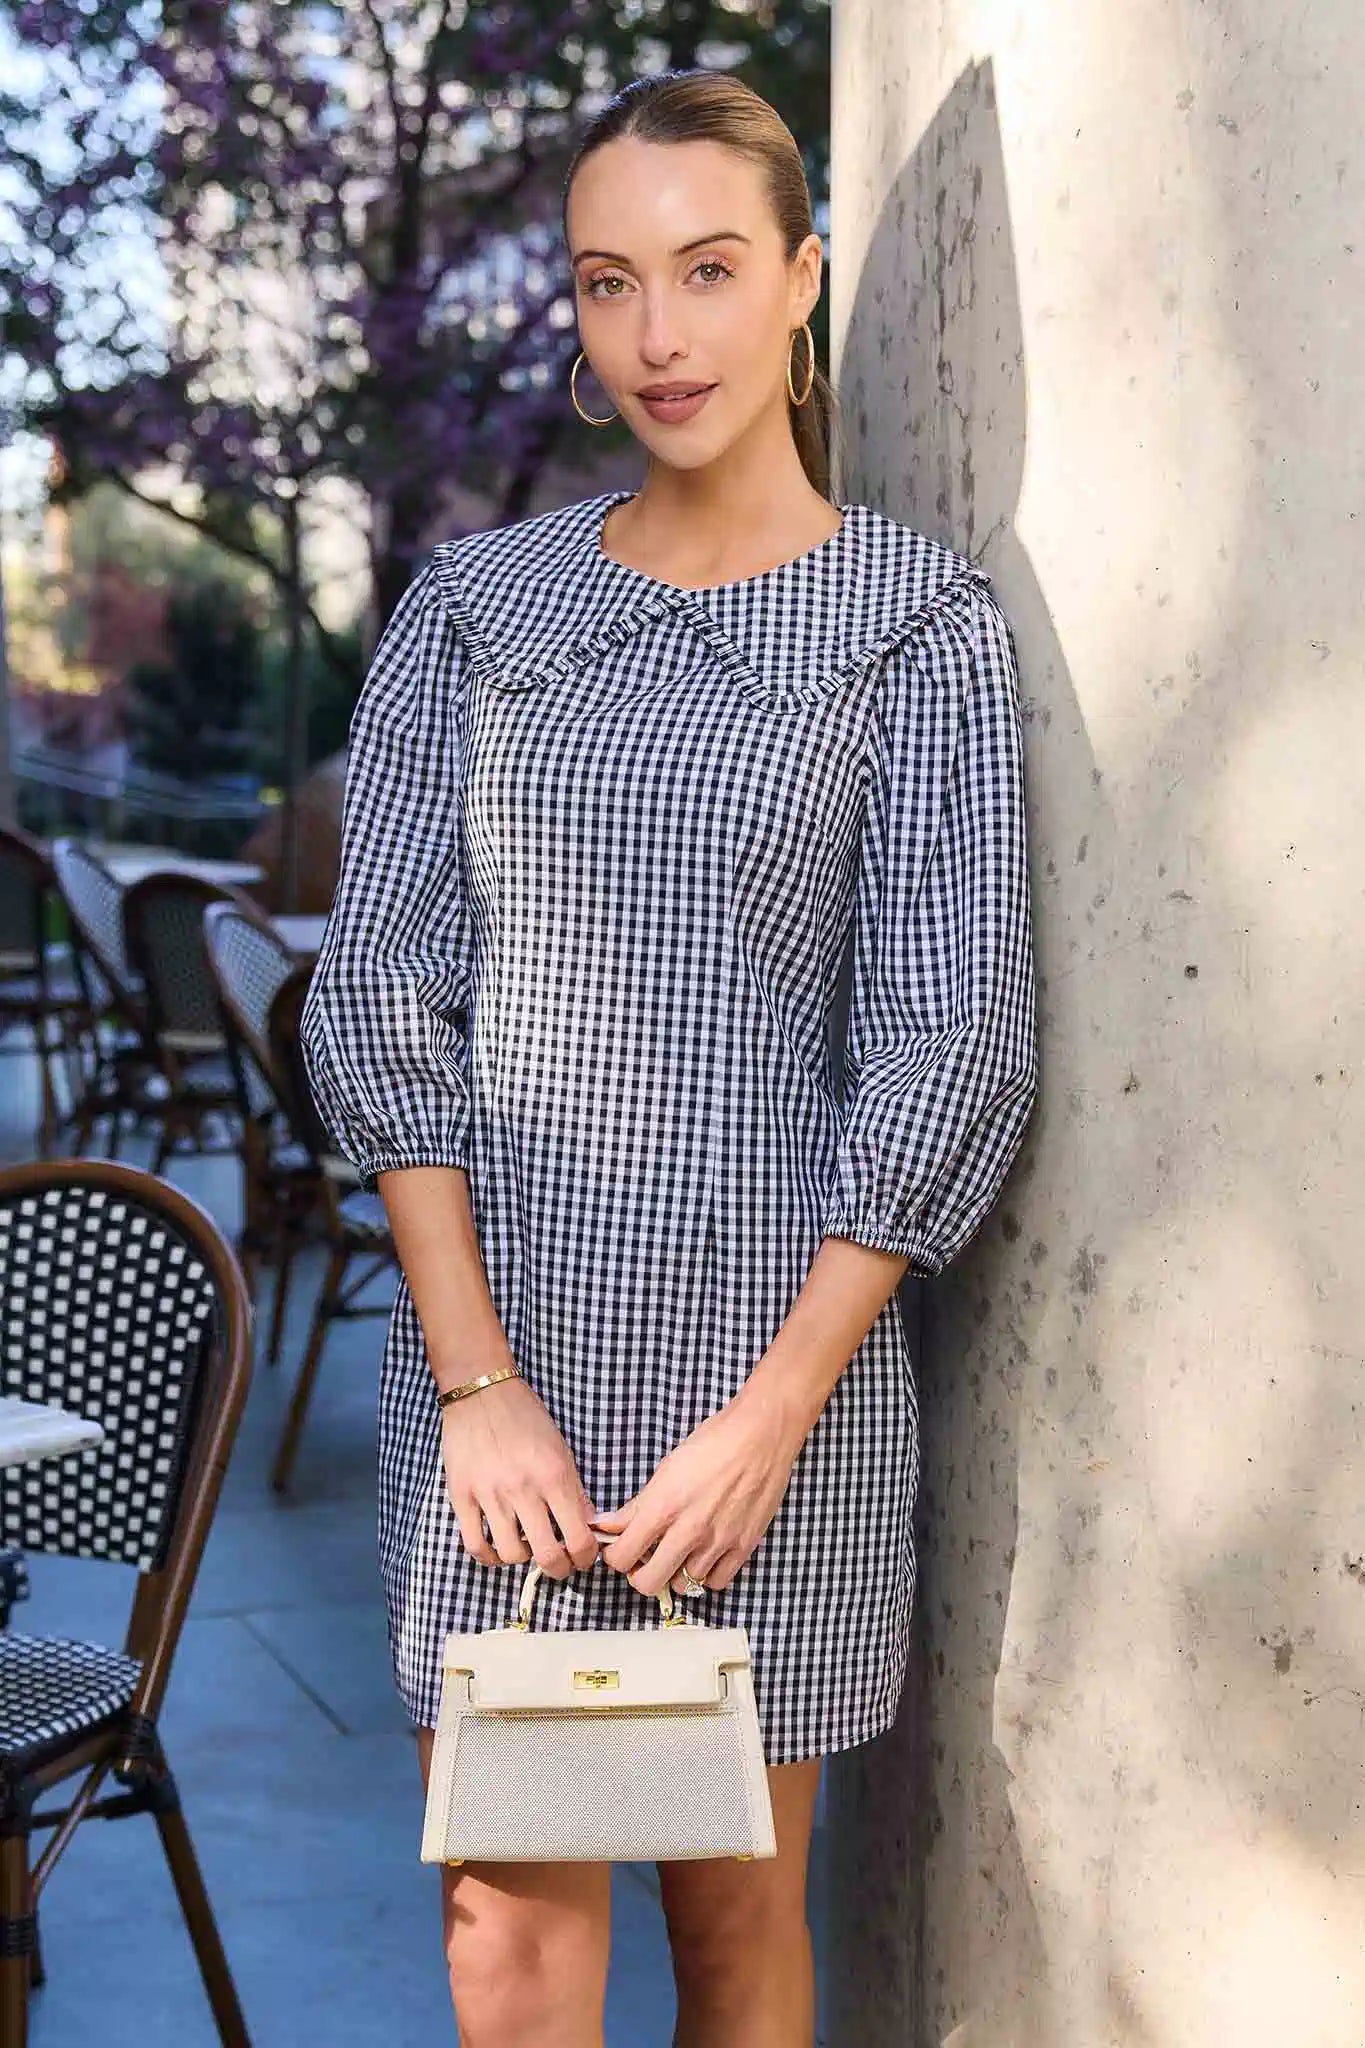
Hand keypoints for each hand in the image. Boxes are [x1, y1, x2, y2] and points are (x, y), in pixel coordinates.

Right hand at [439, 1374, 600, 1579]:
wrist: (481, 1391)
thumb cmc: (525, 1417)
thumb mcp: (561, 1449)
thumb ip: (574, 1490)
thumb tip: (587, 1527)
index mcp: (553, 1475)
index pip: (578, 1537)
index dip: (586, 1557)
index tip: (584, 1557)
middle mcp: (523, 1489)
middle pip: (547, 1556)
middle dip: (560, 1568)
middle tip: (561, 1563)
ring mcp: (489, 1494)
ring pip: (511, 1555)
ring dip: (524, 1559)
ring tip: (527, 1547)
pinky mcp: (461, 1496)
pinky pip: (475, 1545)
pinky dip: (489, 1556)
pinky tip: (498, 1549)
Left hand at [589, 1381, 805, 1599]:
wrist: (761, 1435)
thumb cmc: (713, 1443)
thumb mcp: (667, 1469)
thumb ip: (637, 1505)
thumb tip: (608, 1525)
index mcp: (664, 1505)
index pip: (622, 1556)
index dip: (614, 1557)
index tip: (619, 1550)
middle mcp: (689, 1529)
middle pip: (648, 1583)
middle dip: (640, 1574)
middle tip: (645, 1559)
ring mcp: (718, 1541)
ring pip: (683, 1585)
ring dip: (676, 1572)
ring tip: (679, 1552)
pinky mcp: (744, 1546)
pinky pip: (716, 1583)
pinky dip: (706, 1575)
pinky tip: (705, 1555)